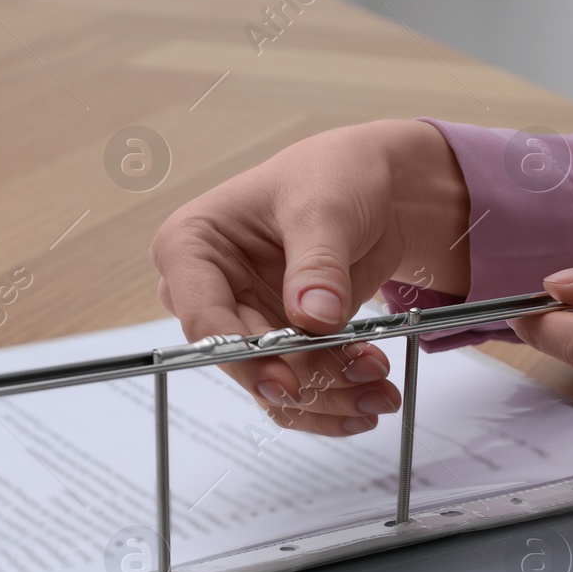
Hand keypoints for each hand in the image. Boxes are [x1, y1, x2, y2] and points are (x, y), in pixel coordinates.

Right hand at [151, 119, 470, 434]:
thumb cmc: (332, 175)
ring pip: (274, 382)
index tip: (288, 384)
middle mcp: (209, 290)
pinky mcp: (281, 341)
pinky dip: (337, 396)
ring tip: (382, 392)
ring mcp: (246, 319)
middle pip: (244, 360)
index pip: (203, 317)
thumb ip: (317, 264)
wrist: (373, 185)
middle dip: (306, 381)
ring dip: (329, 395)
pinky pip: (300, 385)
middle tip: (365, 385)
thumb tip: (314, 318)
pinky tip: (373, 396)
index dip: (243, 357)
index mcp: (191, 245)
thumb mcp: (324, 208)